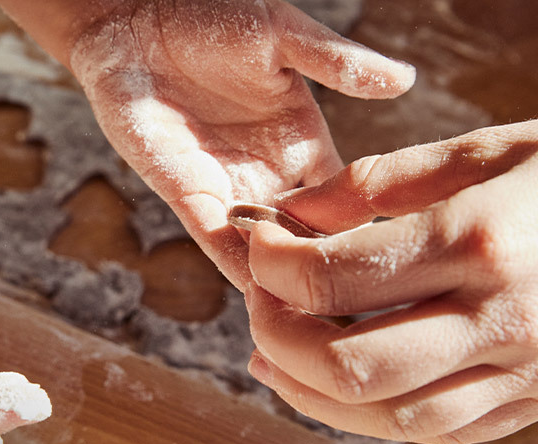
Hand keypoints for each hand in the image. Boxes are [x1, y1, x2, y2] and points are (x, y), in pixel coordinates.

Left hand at [67, 0, 414, 284]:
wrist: (134, 18)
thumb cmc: (209, 15)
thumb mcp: (282, 35)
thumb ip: (337, 63)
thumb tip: (403, 79)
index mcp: (307, 142)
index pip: (349, 201)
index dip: (370, 230)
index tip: (402, 266)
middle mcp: (273, 175)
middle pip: (312, 239)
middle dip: (331, 275)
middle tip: (362, 311)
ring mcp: (230, 188)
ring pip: (266, 253)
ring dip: (285, 283)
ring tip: (315, 319)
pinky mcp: (185, 192)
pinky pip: (214, 241)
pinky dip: (237, 267)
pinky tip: (261, 295)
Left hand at [243, 106, 537, 443]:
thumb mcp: (486, 147)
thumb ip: (375, 184)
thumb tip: (289, 213)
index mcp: (483, 237)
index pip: (335, 277)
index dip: (271, 267)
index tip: (257, 246)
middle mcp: (507, 316)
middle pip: (352, 365)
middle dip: (277, 342)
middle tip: (258, 309)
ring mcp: (534, 371)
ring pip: (392, 418)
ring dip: (314, 396)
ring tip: (277, 360)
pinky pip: (445, 432)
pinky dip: (379, 418)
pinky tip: (347, 388)